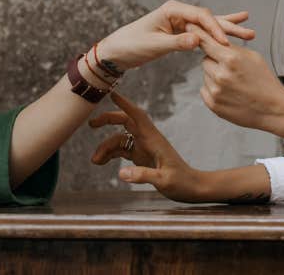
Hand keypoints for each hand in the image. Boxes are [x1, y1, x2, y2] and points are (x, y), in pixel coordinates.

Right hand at [89, 92, 214, 202]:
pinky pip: (122, 151)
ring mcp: (143, 147)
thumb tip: (121, 173)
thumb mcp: (164, 181)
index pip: (137, 116)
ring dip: (106, 147)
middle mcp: (147, 140)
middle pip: (125, 122)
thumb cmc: (182, 182)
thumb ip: (143, 175)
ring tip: (95, 161)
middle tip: (91, 124)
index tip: (112, 94)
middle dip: (108, 120)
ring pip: (120, 139)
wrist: (192, 188)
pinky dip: (110, 155)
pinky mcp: (141, 157)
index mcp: (153, 139)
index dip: (125, 104)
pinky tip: (102, 162)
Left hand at [97, 0, 251, 71]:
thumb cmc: (131, 45)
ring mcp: (180, 21)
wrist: (117, 50)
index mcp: (172, 10)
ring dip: (227, 29)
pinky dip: (216, 34)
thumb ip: (176, 43)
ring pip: (209, 25)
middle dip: (229, 26)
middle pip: (209, 18)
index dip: (215, 29)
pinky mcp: (181, 31)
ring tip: (249, 30)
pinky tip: (231, 31)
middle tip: (249, 33)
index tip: (226, 43)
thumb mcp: (153, 45)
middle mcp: (178, 12)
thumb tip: (197, 40)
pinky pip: (202, 32)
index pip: (200, 16)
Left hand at [194, 29, 283, 132]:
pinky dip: (214, 89)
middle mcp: (221, 74)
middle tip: (231, 68)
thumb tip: (215, 41)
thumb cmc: (265, 81)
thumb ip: (232, 48)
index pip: (207, 42)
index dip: (197, 34)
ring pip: (206, 74)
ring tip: (234, 83)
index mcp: (231, 59)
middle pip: (205, 59)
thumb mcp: (252, 56)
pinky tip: (230, 92)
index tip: (188, 27)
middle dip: (215, 61)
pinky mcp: (213, 104)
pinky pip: (205, 89)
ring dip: (215, 75)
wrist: (273, 109)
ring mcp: (216, 91)